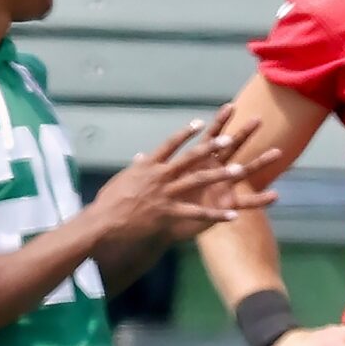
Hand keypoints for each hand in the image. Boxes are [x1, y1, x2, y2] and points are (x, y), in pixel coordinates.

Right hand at [87, 105, 280, 240]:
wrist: (104, 222)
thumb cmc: (109, 201)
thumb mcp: (122, 179)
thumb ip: (136, 168)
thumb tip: (140, 158)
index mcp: (148, 165)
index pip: (169, 144)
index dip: (185, 133)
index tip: (201, 123)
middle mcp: (160, 176)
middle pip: (190, 158)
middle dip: (211, 148)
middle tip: (229, 139)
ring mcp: (166, 193)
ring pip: (198, 181)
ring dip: (220, 175)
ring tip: (240, 170)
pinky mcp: (170, 212)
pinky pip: (198, 214)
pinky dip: (216, 215)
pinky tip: (233, 215)